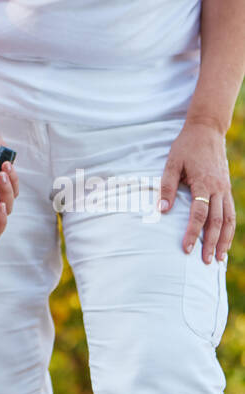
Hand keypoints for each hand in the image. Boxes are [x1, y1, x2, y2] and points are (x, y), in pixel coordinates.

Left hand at [157, 120, 234, 260]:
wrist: (207, 131)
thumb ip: (168, 187)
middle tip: (205, 262)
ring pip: (229, 219)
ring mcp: (225, 189)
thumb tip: (161, 210)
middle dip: (211, 243)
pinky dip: (230, 229)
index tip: (186, 248)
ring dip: (224, 240)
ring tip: (219, 259)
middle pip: (217, 221)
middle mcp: (218, 188)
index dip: (192, 232)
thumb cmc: (186, 147)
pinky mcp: (227, 189)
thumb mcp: (172, 163)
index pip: (198, 214)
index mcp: (203, 182)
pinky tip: (225, 241)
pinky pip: (231, 213)